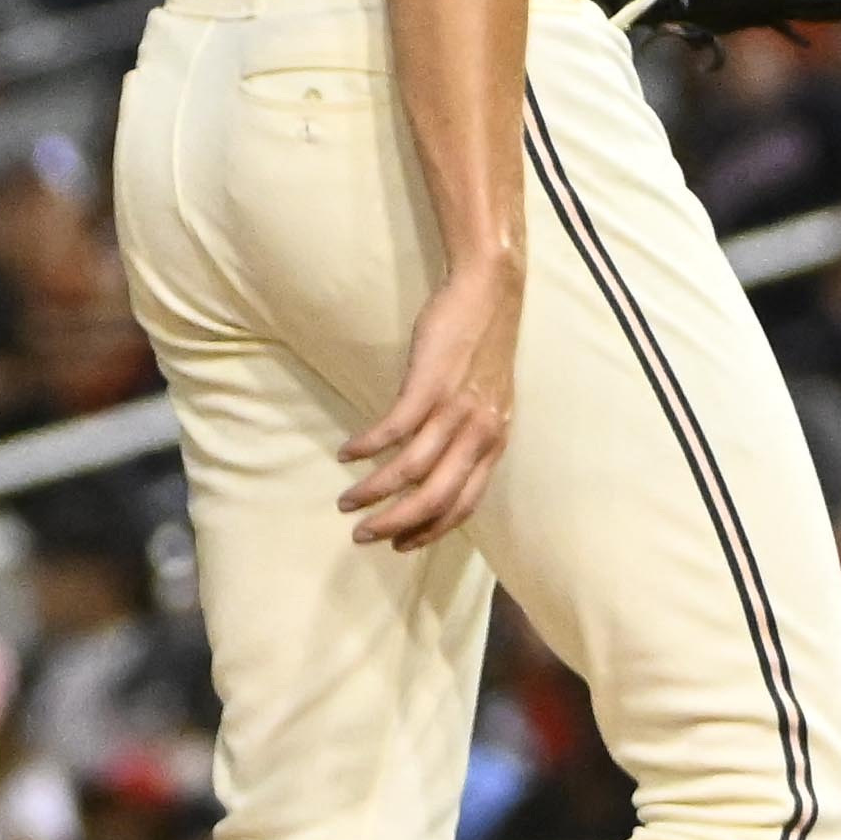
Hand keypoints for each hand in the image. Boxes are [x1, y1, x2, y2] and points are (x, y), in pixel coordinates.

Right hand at [337, 255, 523, 550]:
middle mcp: (480, 435)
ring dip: (373, 490)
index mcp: (494, 444)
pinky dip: (367, 446)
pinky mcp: (430, 385)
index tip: (399, 544)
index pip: (463, 505)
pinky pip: (394, 429)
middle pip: (435, 498)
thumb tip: (441, 467)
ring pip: (411, 469)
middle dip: (395, 524)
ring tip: (346, 501)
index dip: (429, 531)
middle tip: (362, 535)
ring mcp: (455, 411)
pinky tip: (347, 453)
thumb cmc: (482, 347)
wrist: (489, 295)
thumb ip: (469, 437)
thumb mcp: (486, 402)